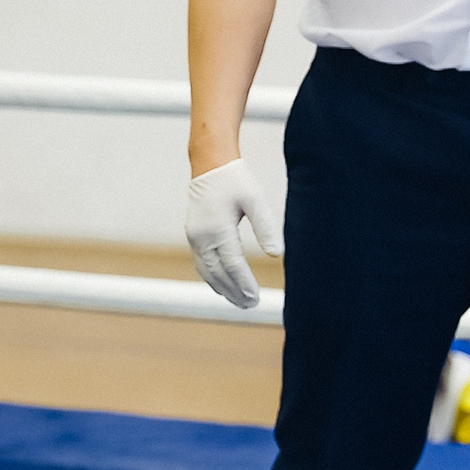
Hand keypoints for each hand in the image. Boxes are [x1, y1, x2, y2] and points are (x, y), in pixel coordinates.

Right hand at [186, 158, 282, 307]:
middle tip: (250, 306)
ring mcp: (194, 237)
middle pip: (218, 273)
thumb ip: (266, 227)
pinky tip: (222, 286)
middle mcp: (201, 236)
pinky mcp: (193, 235)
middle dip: (233, 291)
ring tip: (239, 302)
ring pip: (207, 271)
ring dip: (222, 288)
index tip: (255, 297)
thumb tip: (276, 254)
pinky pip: (201, 263)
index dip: (244, 283)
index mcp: (217, 229)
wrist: (210, 163)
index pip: (233, 264)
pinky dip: (212, 277)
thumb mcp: (255, 199)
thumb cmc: (236, 180)